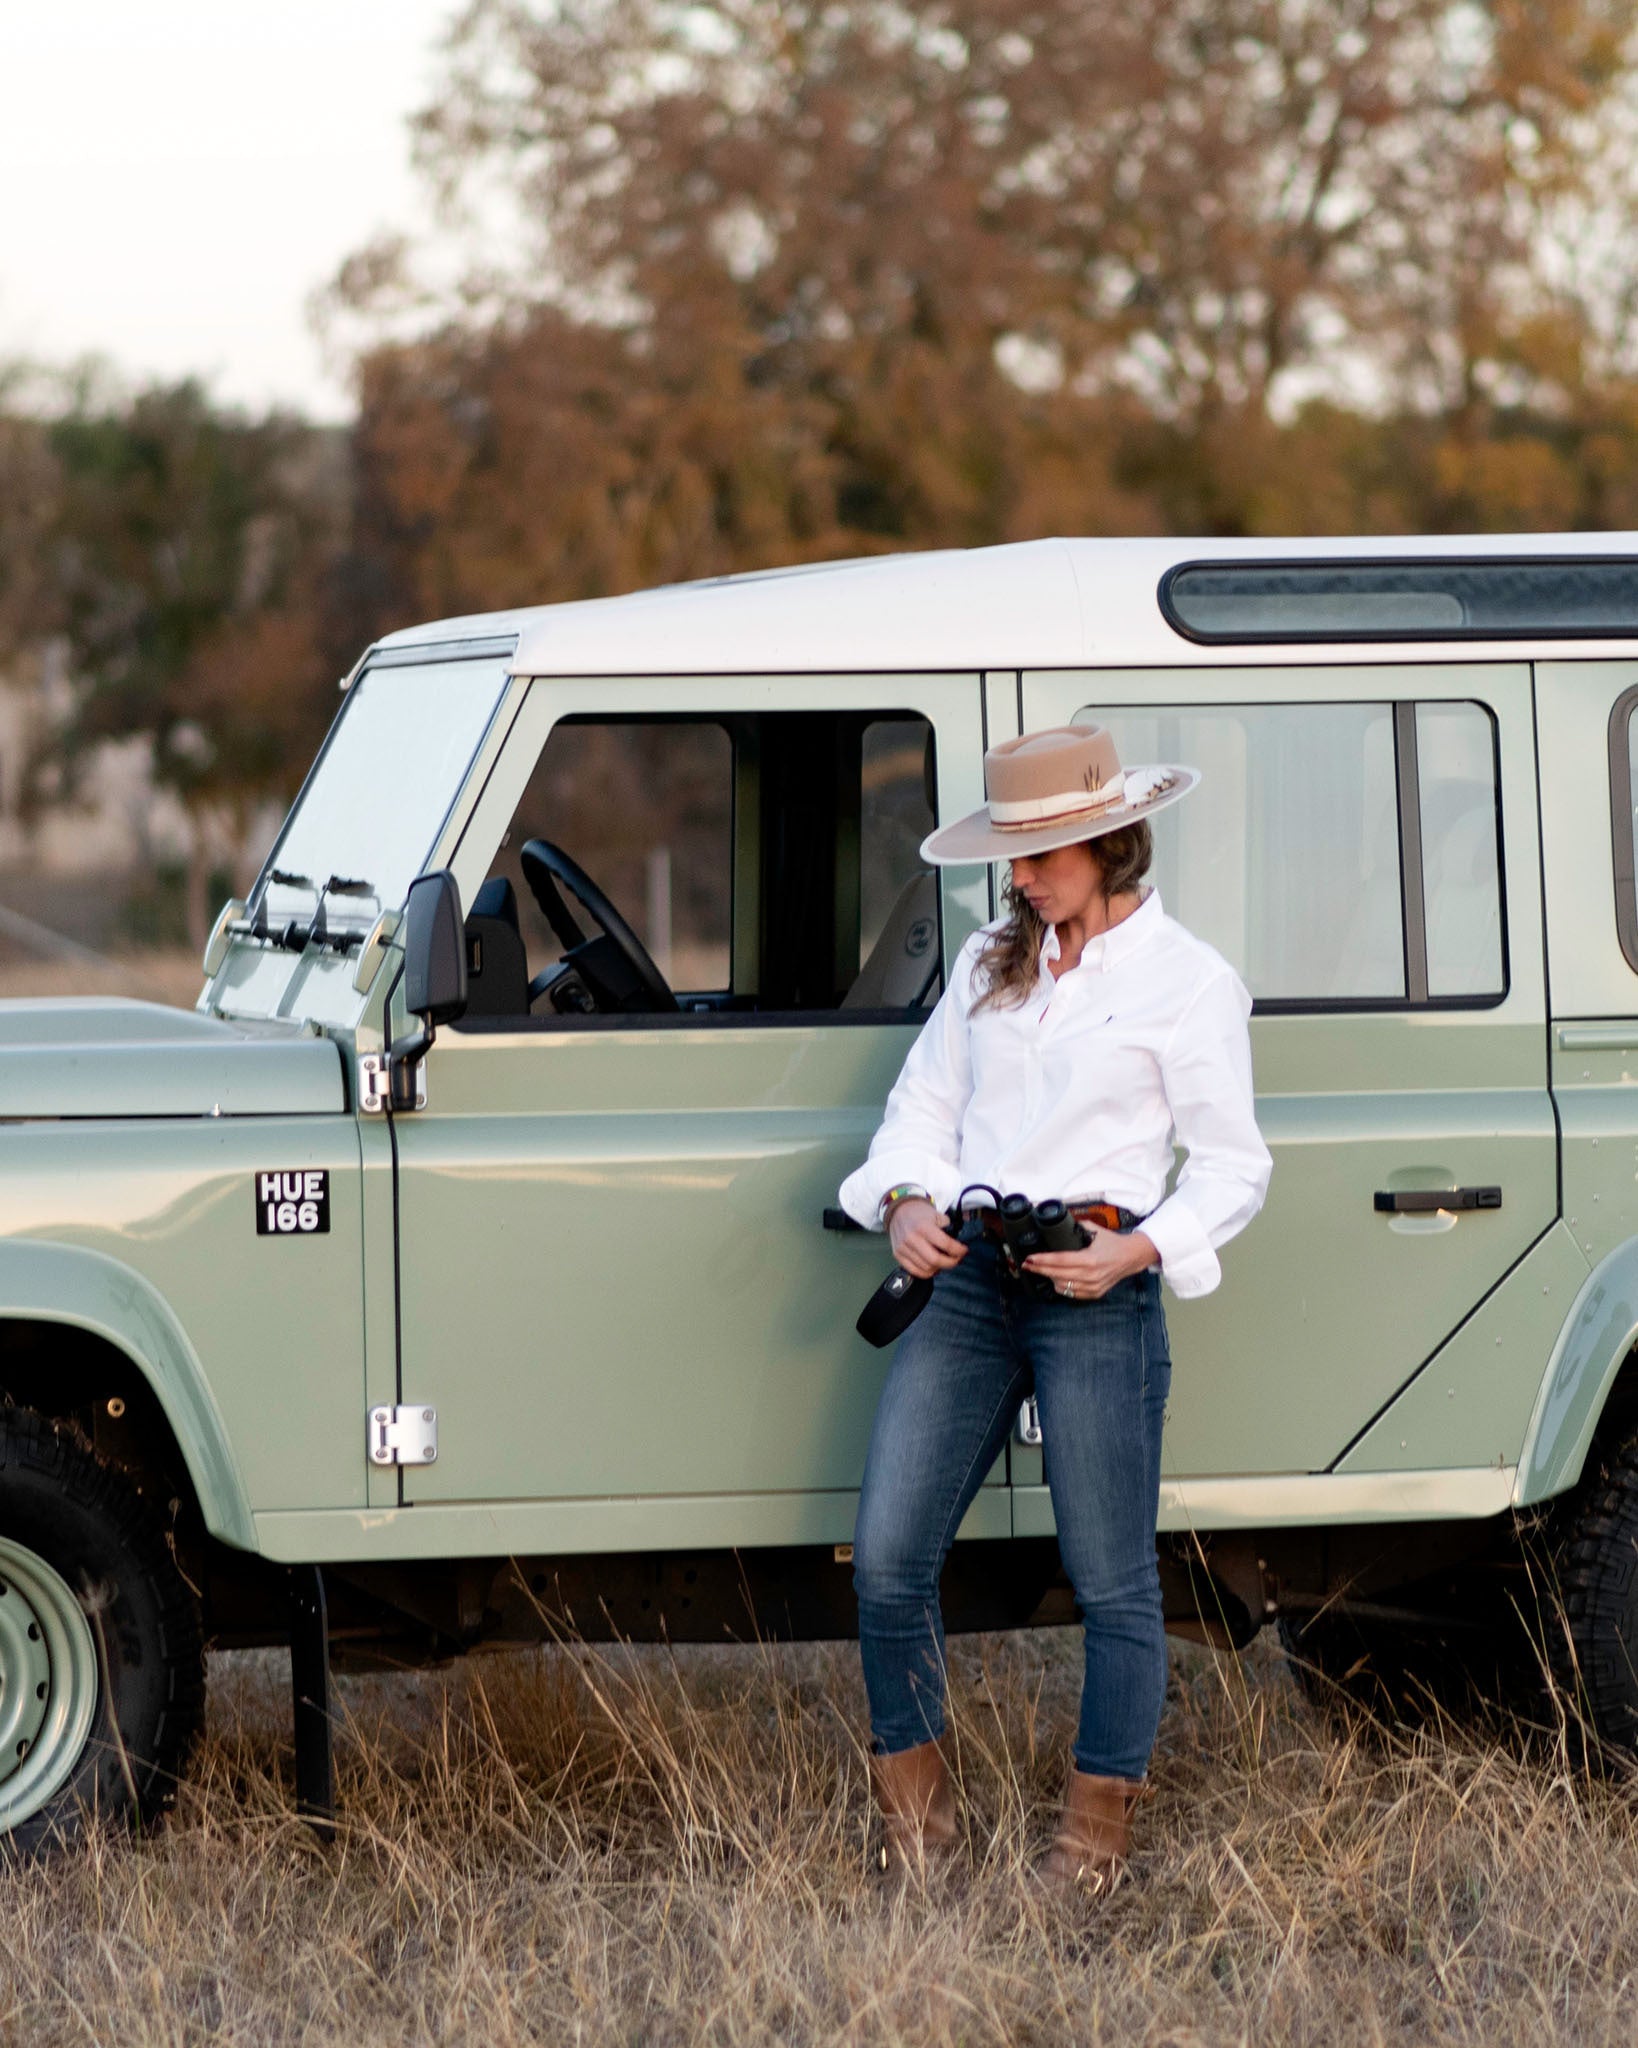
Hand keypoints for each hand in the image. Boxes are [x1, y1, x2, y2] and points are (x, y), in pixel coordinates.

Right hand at [887, 1197, 967, 1278]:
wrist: (899, 1210)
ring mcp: (903, 1248)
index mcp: (923, 1227)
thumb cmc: (920, 1213)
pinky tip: (933, 1267)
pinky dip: (927, 1273)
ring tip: (945, 1262)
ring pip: (926, 1269)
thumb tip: (957, 1243)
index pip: (946, 1244)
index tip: (964, 1250)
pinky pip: (914, 1271)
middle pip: (936, 1260)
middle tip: (957, 1259)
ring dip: (939, 1268)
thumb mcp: (936, 1214)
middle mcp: (912, 1238)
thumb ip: (948, 1227)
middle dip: (951, 1262)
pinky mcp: (898, 1255)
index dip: (959, 1250)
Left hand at [1024, 1228, 1157, 1301]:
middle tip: (1027, 1265)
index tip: (1030, 1258)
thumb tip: (1060, 1221)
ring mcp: (1093, 1286)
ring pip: (1063, 1286)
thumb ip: (1076, 1225)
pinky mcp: (1095, 1293)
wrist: (1131, 1257)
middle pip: (1057, 1275)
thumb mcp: (1095, 1230)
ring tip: (1041, 1270)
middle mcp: (1091, 1275)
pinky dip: (1062, 1287)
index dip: (1043, 1260)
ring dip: (1049, 1278)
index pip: (1060, 1261)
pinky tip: (1056, 1279)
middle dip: (1039, 1269)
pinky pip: (1072, 1293)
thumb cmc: (1112, 1243)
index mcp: (1090, 1259)